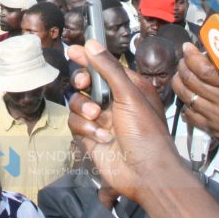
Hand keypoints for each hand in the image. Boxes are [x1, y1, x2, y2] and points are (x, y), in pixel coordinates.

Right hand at [68, 40, 188, 203]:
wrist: (145, 173)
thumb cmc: (145, 131)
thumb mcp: (129, 94)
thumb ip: (108, 69)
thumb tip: (90, 44)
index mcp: (129, 88)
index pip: (104, 67)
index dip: (88, 58)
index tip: (73, 50)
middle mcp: (113, 102)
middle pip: (85, 83)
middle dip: (82, 83)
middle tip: (84, 84)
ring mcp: (100, 120)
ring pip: (76, 103)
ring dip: (84, 108)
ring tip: (97, 117)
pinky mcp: (90, 137)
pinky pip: (75, 123)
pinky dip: (86, 128)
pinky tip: (101, 137)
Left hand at [172, 44, 218, 159]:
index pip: (203, 68)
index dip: (191, 56)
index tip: (187, 48)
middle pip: (191, 81)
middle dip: (182, 67)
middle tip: (183, 61)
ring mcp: (216, 117)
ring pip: (187, 98)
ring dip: (180, 85)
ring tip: (180, 77)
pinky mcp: (214, 131)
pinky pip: (191, 118)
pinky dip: (186, 107)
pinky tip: (187, 101)